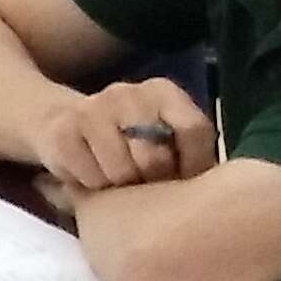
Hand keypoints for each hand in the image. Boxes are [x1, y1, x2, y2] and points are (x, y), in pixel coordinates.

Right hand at [37, 77, 219, 194]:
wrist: (60, 124)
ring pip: (122, 172)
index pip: (194, 130)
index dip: (194, 165)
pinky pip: (91, 179)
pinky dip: (94, 188)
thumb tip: (220, 189)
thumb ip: (193, 153)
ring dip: (122, 188)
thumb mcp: (166, 138)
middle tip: (146, 183)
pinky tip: (92, 177)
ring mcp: (91, 109)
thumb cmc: (129, 143)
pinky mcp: (62, 132)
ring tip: (119, 181)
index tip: (184, 180)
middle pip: (156, 157)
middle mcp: (126, 92)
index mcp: (162, 91)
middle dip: (154, 181)